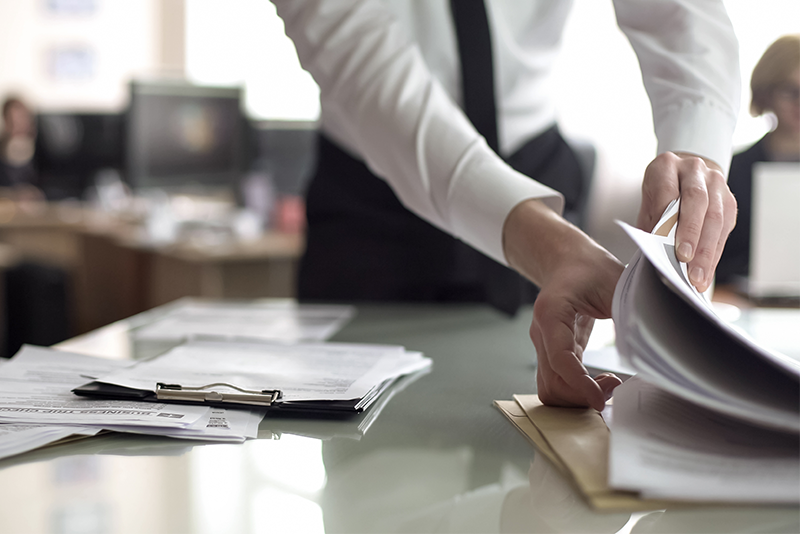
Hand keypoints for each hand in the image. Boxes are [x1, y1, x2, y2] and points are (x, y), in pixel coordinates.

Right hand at [504, 200, 623, 409]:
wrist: (568, 261)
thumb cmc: (589, 268)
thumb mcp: (616, 283)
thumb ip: (630, 312)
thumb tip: (654, 344)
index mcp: (552, 312)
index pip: (560, 358)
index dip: (580, 384)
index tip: (601, 400)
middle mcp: (542, 333)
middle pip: (552, 383)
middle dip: (582, 395)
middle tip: (613, 387)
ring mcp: (543, 346)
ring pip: (550, 389)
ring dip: (577, 397)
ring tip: (606, 386)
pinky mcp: (551, 354)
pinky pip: (556, 384)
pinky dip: (576, 392)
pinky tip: (597, 382)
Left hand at [637, 152, 736, 291]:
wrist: (685, 174)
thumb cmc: (661, 193)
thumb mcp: (648, 202)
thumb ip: (651, 222)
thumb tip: (653, 253)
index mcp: (667, 166)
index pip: (669, 193)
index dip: (670, 220)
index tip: (667, 245)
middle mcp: (694, 169)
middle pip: (697, 202)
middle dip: (692, 235)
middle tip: (685, 262)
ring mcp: (716, 182)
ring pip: (715, 216)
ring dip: (707, 250)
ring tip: (698, 276)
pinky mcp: (729, 199)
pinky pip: (725, 227)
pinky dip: (715, 252)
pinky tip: (708, 271)